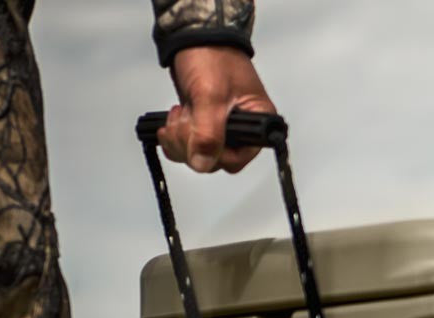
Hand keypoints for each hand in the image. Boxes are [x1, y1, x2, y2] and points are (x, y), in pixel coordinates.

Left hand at [157, 46, 275, 173]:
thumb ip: (208, 134)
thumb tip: (203, 163)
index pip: (237, 159)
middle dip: (192, 143)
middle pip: (215, 161)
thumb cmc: (212, 57)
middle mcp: (243, 130)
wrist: (195, 38)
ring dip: (180, 139)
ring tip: (180, 114)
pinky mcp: (205, 125)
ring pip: (199, 155)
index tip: (199, 136)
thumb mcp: (211, 96)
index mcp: (258, 123)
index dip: (214, 154)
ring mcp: (222, 128)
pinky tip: (175, 118)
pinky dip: (175, 137)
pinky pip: (188, 146)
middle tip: (185, 119)